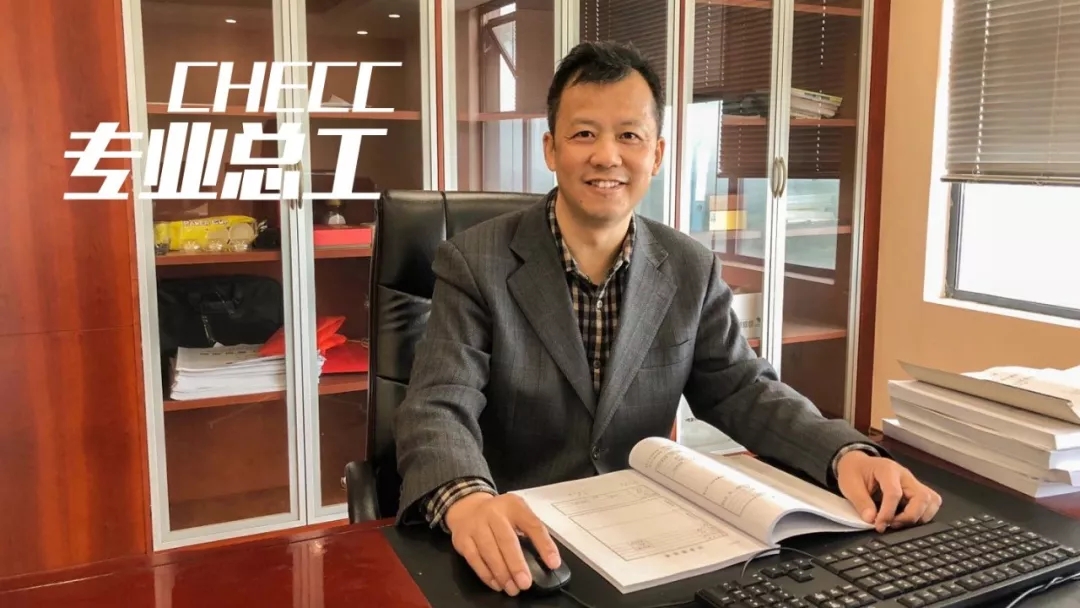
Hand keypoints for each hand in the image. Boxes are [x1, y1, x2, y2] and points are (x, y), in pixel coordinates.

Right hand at [444, 491, 560, 595]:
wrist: (467, 506)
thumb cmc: (499, 514)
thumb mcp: (517, 512)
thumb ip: (531, 530)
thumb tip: (548, 558)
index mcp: (513, 506)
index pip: (532, 524)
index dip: (544, 544)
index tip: (553, 563)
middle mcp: (493, 513)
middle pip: (506, 540)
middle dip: (517, 564)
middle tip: (526, 583)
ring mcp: (475, 525)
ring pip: (489, 552)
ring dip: (502, 574)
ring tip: (513, 588)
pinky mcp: (462, 539)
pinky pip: (475, 560)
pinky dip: (486, 575)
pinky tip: (497, 584)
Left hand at [836, 450, 941, 532]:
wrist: (858, 464)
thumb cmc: (855, 472)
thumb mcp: (850, 485)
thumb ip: (861, 502)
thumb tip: (871, 519)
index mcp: (887, 469)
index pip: (894, 493)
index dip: (888, 512)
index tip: (879, 525)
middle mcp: (905, 475)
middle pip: (922, 497)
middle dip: (909, 516)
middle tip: (891, 525)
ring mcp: (913, 482)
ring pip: (931, 500)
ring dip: (919, 516)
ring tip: (899, 523)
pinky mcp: (916, 490)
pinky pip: (930, 503)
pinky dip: (923, 515)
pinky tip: (906, 519)